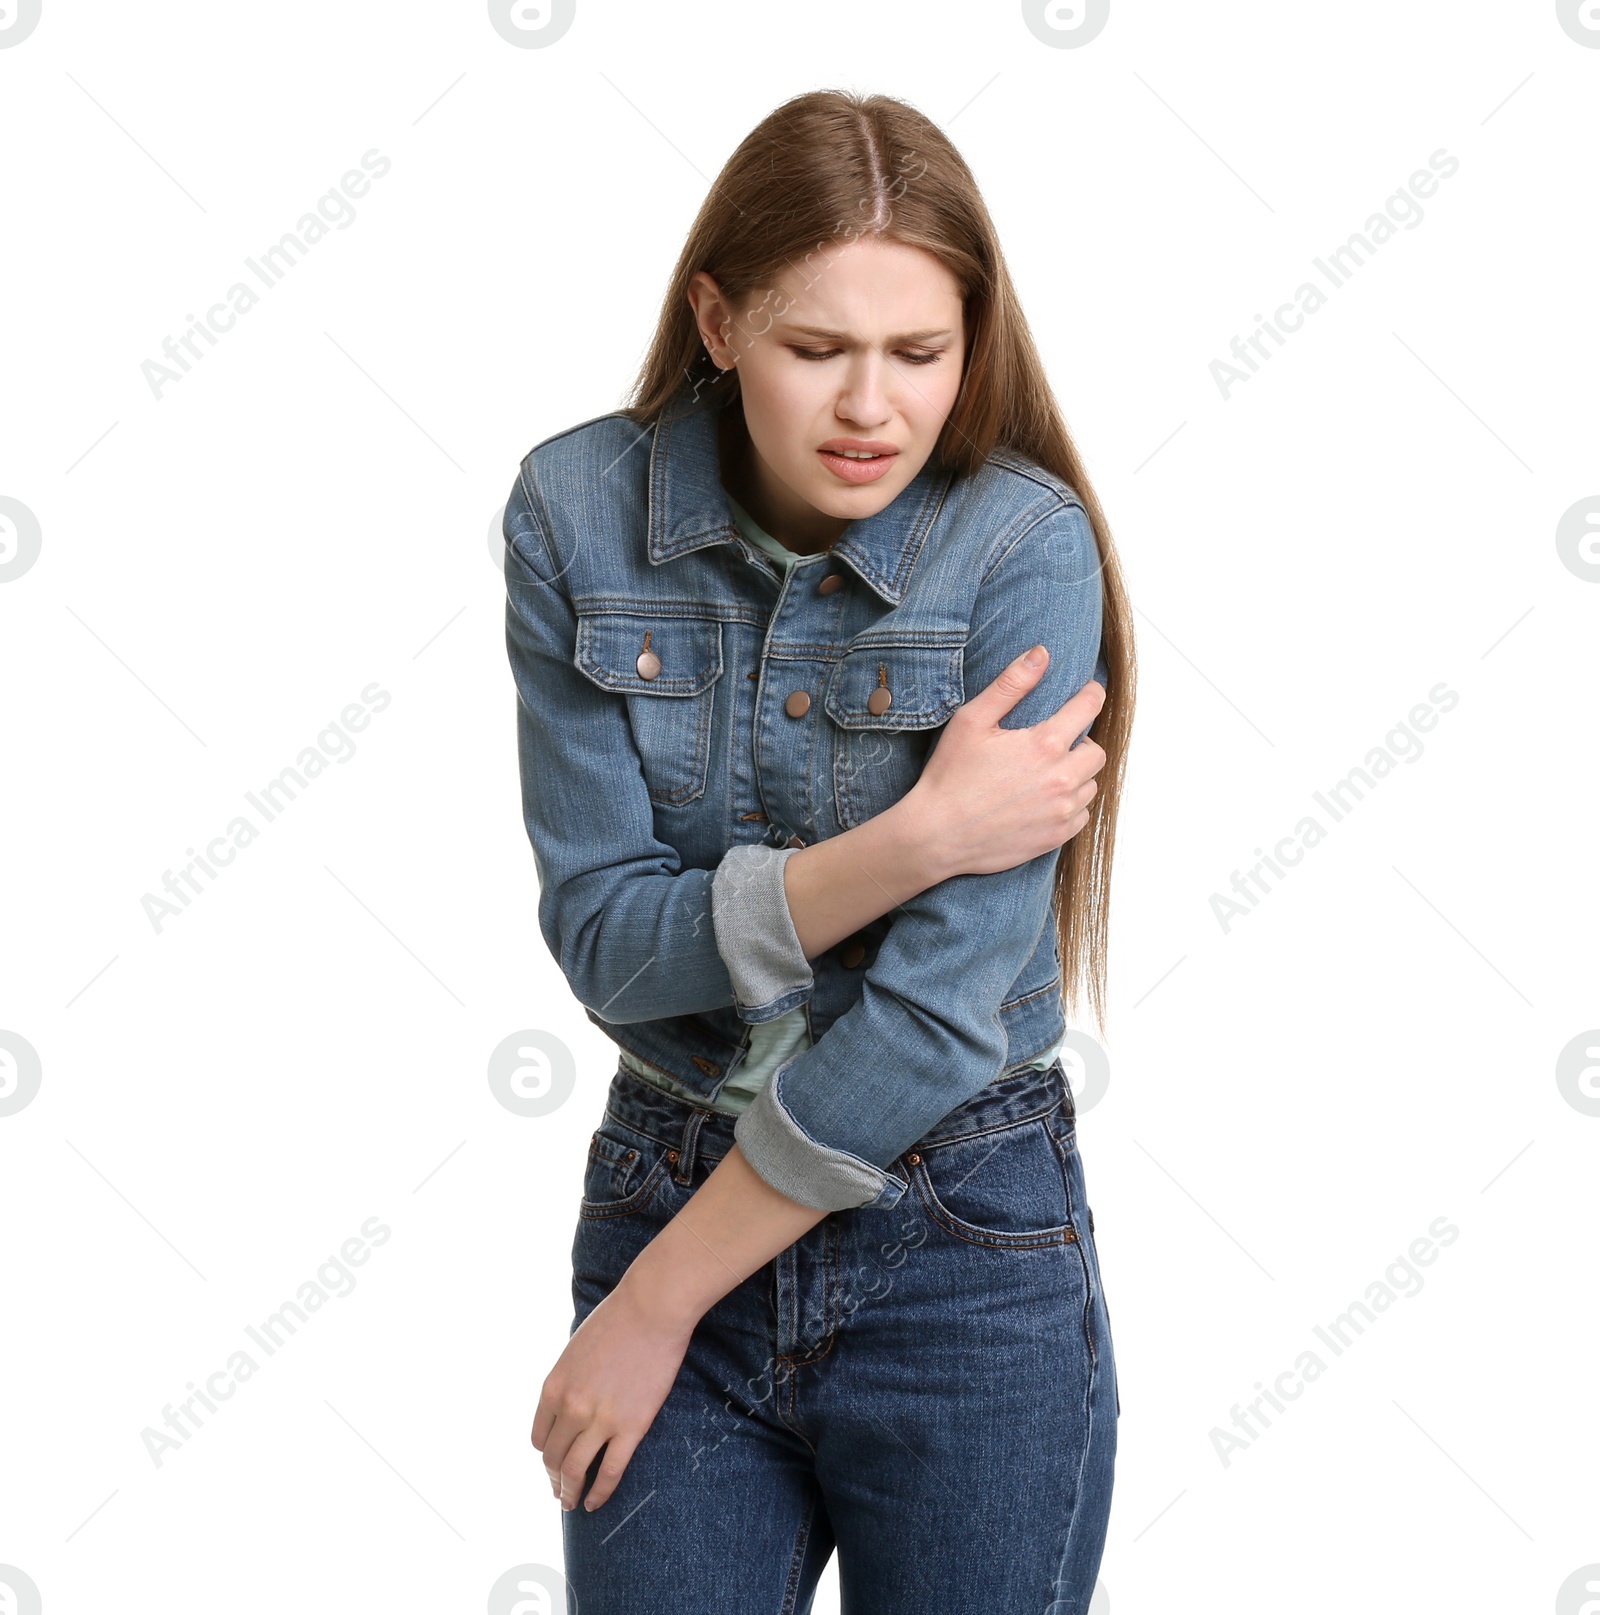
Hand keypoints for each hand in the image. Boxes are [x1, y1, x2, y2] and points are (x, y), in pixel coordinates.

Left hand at [531, 1277, 693, 1512]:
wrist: (651, 1308)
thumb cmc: (617, 1320)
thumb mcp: (575, 1349)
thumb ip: (568, 1381)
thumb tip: (568, 1403)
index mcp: (553, 1387)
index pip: (539, 1437)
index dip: (545, 1454)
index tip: (552, 1463)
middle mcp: (570, 1408)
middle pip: (553, 1457)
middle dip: (554, 1478)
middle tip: (559, 1491)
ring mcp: (600, 1420)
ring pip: (575, 1470)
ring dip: (569, 1492)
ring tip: (572, 1503)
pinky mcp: (631, 1427)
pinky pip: (609, 1472)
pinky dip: (599, 1493)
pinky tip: (595, 1503)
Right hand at [907, 646, 1106, 879]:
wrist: (937, 836)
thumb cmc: (950, 776)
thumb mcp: (972, 721)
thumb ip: (1011, 684)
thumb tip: (1041, 654)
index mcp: (1045, 744)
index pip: (1089, 707)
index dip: (1090, 694)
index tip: (1087, 693)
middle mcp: (1062, 779)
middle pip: (1097, 751)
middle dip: (1082, 741)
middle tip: (1054, 743)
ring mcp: (1062, 811)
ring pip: (1090, 784)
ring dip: (1076, 775)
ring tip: (1045, 773)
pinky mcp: (1057, 836)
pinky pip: (1081, 814)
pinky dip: (1069, 805)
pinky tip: (1042, 801)